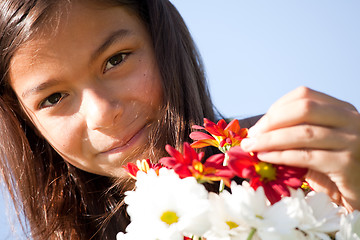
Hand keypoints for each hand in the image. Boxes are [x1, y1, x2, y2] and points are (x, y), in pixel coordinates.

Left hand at [240, 86, 359, 210]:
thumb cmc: (333, 167)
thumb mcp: (317, 142)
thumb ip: (296, 132)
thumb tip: (257, 133)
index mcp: (341, 109)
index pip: (304, 95)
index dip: (277, 108)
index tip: (259, 125)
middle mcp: (350, 119)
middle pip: (304, 108)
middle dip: (272, 121)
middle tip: (253, 136)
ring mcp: (352, 140)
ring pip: (303, 133)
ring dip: (271, 140)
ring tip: (252, 147)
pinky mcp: (347, 163)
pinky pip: (306, 156)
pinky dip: (281, 156)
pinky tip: (266, 158)